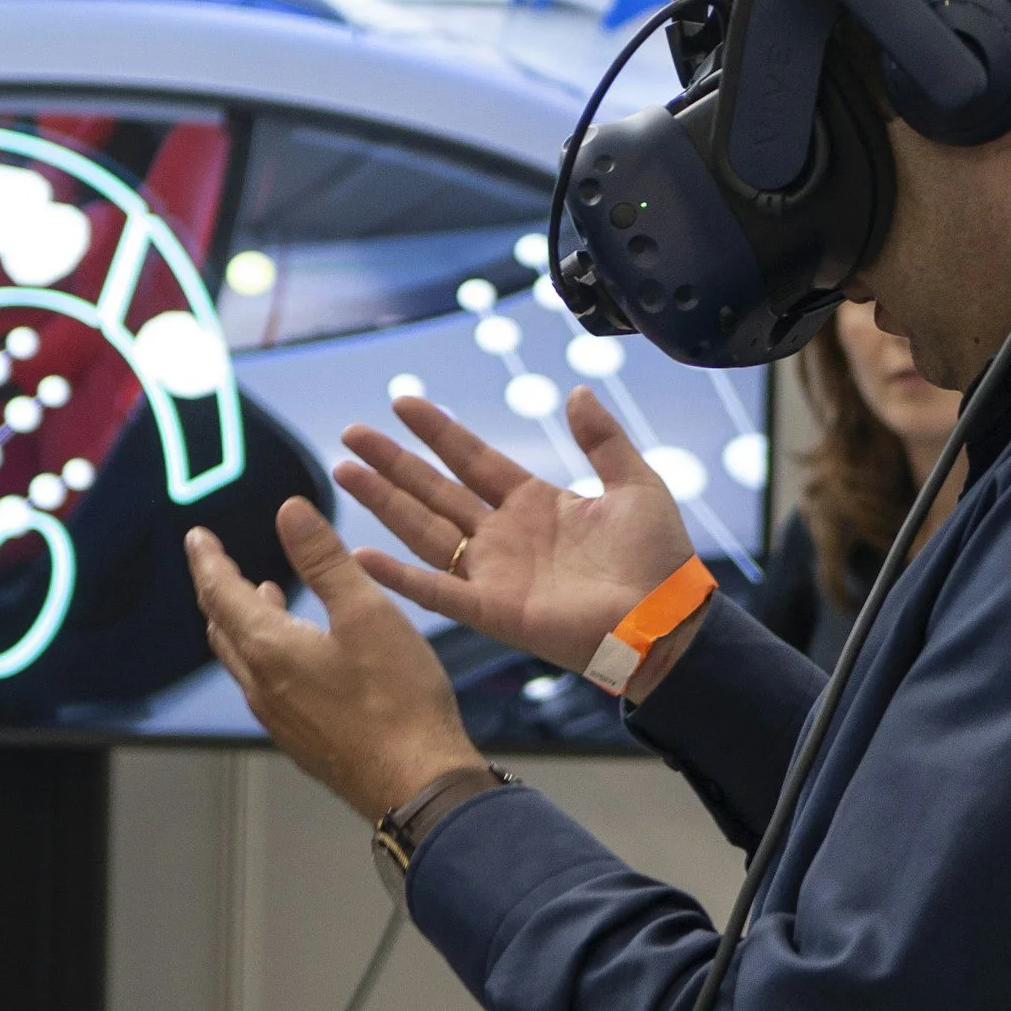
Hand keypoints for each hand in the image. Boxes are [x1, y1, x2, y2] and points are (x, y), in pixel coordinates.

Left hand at [186, 499, 483, 819]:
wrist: (416, 783)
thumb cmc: (397, 699)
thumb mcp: (365, 612)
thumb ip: (324, 559)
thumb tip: (290, 512)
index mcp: (269, 648)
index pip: (220, 592)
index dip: (207, 559)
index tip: (197, 537)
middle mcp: (261, 685)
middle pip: (222, 627)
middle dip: (218, 588)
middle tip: (218, 562)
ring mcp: (278, 717)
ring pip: (242, 659)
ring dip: (242, 621)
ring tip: (260, 594)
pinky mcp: (300, 738)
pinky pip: (263, 685)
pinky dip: (264, 653)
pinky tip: (295, 651)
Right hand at [334, 386, 697, 678]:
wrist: (666, 619)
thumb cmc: (657, 558)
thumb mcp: (635, 483)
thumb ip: (602, 439)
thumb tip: (576, 392)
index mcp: (534, 503)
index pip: (472, 458)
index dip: (438, 431)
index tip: (402, 402)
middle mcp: (503, 536)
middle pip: (434, 490)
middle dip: (392, 462)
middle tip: (351, 434)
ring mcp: (492, 573)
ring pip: (423, 530)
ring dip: (383, 503)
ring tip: (344, 473)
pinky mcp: (491, 611)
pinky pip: (435, 591)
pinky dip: (397, 577)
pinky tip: (361, 556)